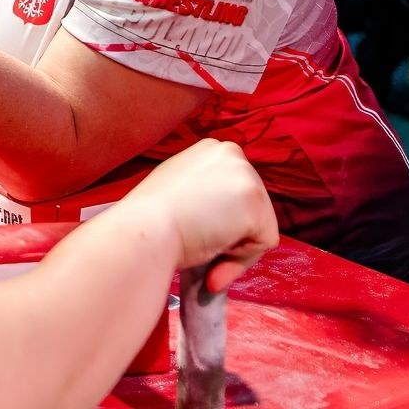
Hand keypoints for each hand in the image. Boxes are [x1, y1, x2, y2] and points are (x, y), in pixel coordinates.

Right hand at [127, 139, 278, 294]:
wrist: (145, 228)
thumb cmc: (150, 218)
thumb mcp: (177, 189)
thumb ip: (203, 195)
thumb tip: (219, 223)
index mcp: (210, 149)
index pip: (231, 190)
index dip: (219, 219)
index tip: (198, 234)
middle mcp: (231, 152)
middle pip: (249, 206)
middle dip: (231, 233)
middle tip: (201, 247)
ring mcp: (246, 175)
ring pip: (258, 224)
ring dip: (234, 246)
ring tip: (203, 250)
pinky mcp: (256, 202)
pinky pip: (264, 242)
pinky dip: (242, 259)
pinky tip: (213, 252)